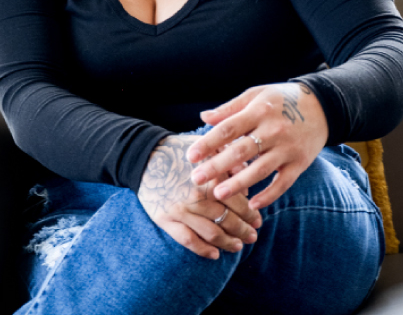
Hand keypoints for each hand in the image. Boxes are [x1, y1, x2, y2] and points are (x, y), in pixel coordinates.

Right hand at [138, 134, 261, 259]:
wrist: (145, 157)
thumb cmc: (179, 151)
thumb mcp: (207, 149)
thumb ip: (229, 161)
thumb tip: (247, 177)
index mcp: (211, 178)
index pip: (239, 202)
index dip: (251, 214)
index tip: (258, 220)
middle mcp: (198, 196)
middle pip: (228, 220)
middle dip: (244, 230)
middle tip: (252, 236)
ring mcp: (181, 210)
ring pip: (212, 233)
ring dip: (228, 242)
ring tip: (238, 246)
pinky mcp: (166, 220)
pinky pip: (188, 240)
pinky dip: (203, 250)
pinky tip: (215, 254)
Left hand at [185, 82, 327, 209]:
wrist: (323, 107)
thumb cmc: (282, 100)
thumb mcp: (256, 95)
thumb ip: (230, 108)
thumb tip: (204, 117)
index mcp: (259, 111)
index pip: (228, 129)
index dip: (208, 143)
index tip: (191, 156)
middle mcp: (273, 130)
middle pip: (241, 151)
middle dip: (217, 166)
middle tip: (196, 179)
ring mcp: (287, 148)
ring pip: (260, 170)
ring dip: (238, 183)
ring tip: (217, 194)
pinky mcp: (300, 163)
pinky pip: (282, 183)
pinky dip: (268, 196)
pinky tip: (252, 205)